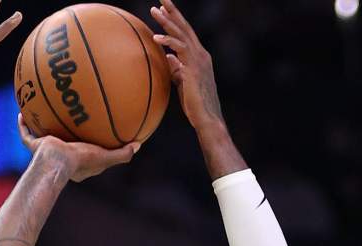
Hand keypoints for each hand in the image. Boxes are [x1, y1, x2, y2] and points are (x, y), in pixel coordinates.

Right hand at [18, 115, 137, 182]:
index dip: (89, 144)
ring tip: (43, 109)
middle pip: (62, 142)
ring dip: (41, 125)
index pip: (84, 153)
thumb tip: (138, 145)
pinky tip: (22, 110)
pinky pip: (26, 133)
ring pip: (41, 136)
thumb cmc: (80, 161)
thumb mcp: (106, 157)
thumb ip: (123, 154)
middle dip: (64, 132)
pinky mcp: (34, 146)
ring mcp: (45, 151)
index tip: (94, 133)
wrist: (56, 162)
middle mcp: (60, 156)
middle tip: (69, 118)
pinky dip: (23, 124)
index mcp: (77, 163)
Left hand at [150, 0, 223, 131]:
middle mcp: (200, 54)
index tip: (163, 7)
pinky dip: (168, 43)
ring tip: (154, 11)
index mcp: (198, 56)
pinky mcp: (193, 70)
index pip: (185, 32)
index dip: (175, 19)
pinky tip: (155, 38)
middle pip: (185, 27)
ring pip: (182, 35)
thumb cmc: (195, 102)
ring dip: (167, 22)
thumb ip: (177, 68)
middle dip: (173, 11)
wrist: (207, 118)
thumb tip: (168, 58)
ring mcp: (198, 61)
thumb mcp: (183, 81)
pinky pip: (179, 52)